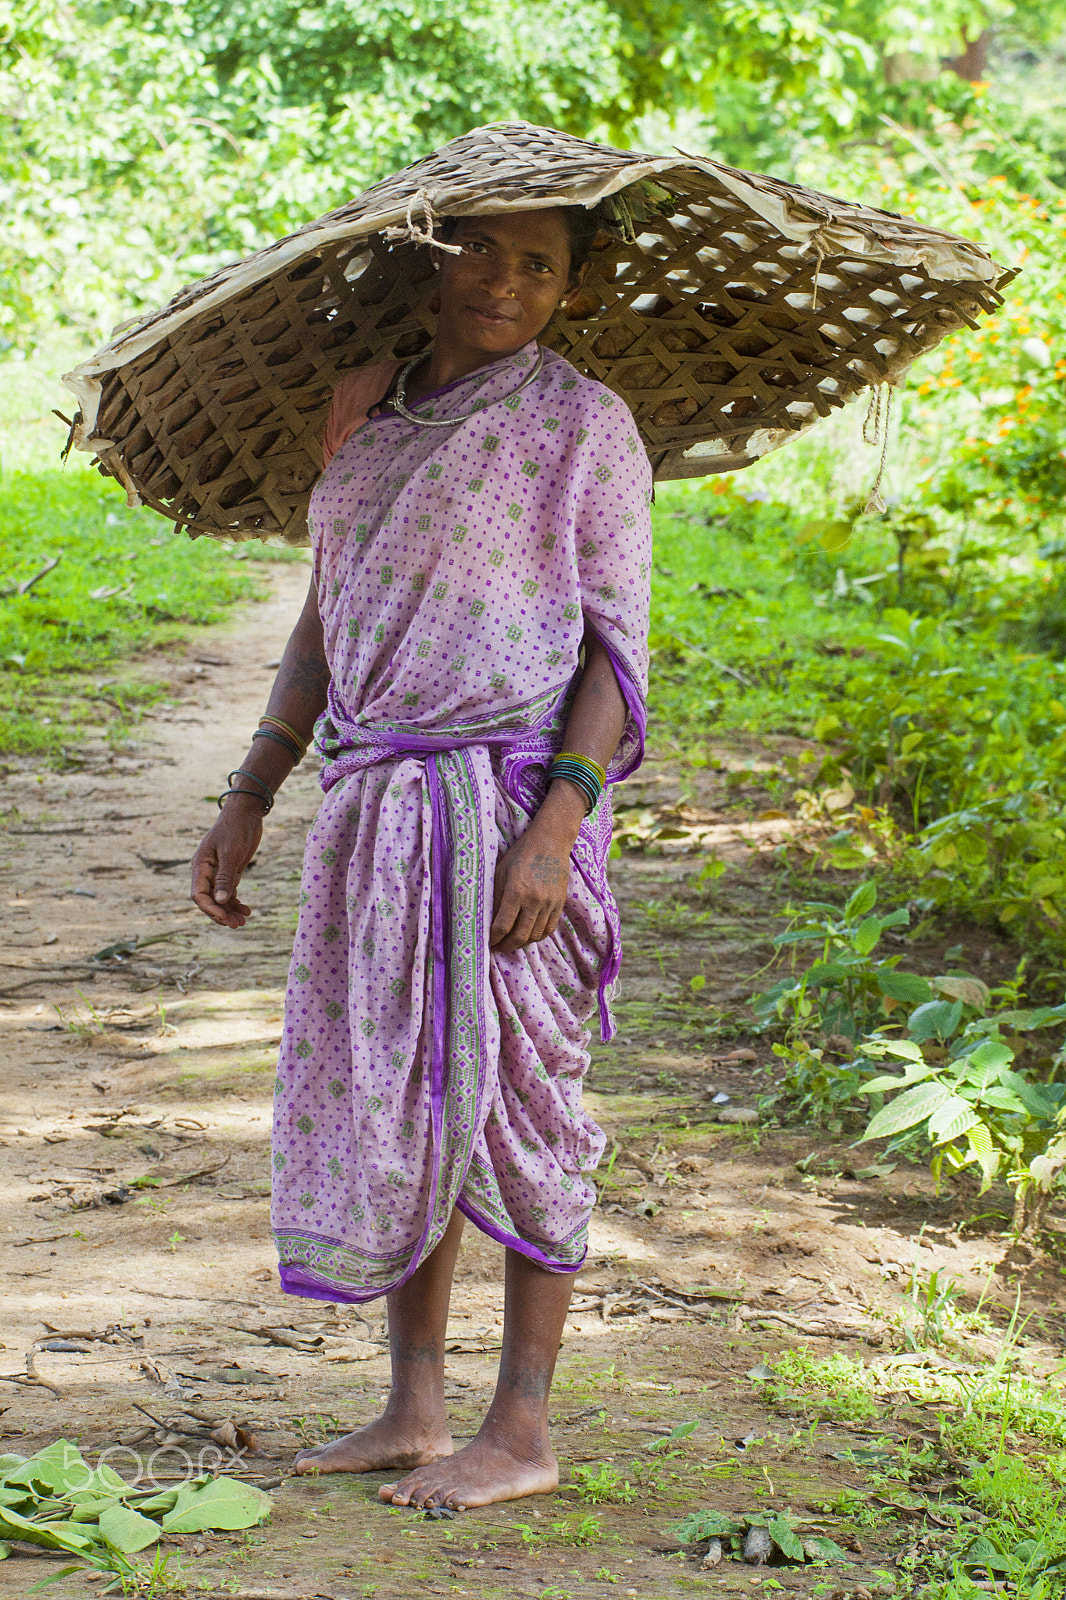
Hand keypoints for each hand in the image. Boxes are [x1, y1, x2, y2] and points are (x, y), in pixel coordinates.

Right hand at [190, 795, 263, 927]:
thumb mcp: (231, 853)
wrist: (246, 814)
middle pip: (209, 900)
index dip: (209, 909)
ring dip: (229, 911)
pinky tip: (246, 910)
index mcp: (200, 866)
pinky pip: (229, 892)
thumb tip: (219, 901)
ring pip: (220, 899)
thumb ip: (225, 877)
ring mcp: (218, 873)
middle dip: (221, 914)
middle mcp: (206, 872)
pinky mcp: (229, 872)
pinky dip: (236, 902)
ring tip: (243, 921)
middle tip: (237, 925)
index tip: (223, 919)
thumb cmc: (236, 829)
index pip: (199, 895)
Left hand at [489, 815, 574, 953]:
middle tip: (497, 948)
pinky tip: (528, 936)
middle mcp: (535, 901)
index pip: (503, 926)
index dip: (494, 939)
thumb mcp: (501, 873)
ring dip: (522, 943)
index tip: (489, 943)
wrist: (550, 842)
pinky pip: (549, 928)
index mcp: (516, 891)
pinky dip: (538, 936)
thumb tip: (491, 921)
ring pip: (535, 935)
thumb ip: (497, 898)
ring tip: (511, 943)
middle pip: (519, 936)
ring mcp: (550, 903)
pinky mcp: (560, 903)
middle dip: (506, 946)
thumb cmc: (521, 854)